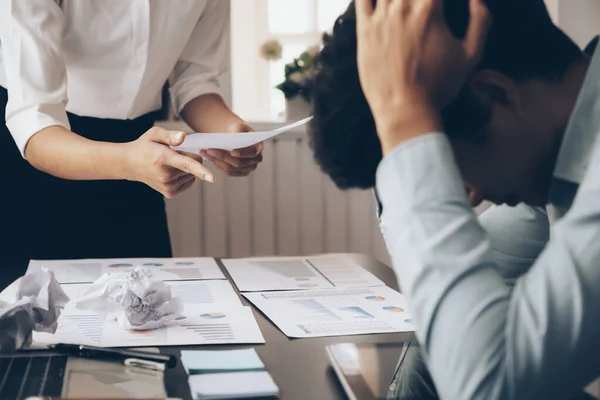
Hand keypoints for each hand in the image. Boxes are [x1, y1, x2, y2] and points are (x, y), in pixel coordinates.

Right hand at [123, 127, 214, 197]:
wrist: (130, 164)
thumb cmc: (145, 146)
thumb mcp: (154, 134)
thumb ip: (170, 135)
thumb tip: (183, 137)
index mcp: (164, 159)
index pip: (187, 165)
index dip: (201, 171)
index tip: (212, 178)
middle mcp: (166, 175)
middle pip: (194, 166)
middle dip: (188, 157)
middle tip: (171, 154)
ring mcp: (168, 186)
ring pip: (192, 175)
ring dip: (185, 168)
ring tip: (168, 163)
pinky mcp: (170, 193)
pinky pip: (188, 182)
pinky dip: (185, 176)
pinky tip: (171, 171)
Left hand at [200, 121, 263, 176]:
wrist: (234, 135)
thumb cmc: (237, 129)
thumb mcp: (237, 126)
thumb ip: (237, 130)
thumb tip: (233, 137)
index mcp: (259, 146)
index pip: (253, 153)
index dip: (243, 154)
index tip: (232, 152)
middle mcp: (256, 160)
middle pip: (239, 163)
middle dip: (223, 157)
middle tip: (209, 149)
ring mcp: (248, 168)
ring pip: (231, 169)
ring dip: (217, 161)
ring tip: (205, 152)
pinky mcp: (240, 172)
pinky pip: (228, 172)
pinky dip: (217, 165)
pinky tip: (209, 157)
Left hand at [355, 0, 490, 146]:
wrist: (404, 110)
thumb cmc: (439, 86)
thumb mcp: (470, 55)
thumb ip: (479, 20)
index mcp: (431, 8)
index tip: (442, 3)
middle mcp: (404, 6)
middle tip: (425, 7)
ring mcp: (381, 17)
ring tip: (406, 6)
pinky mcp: (364, 30)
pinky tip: (381, 1)